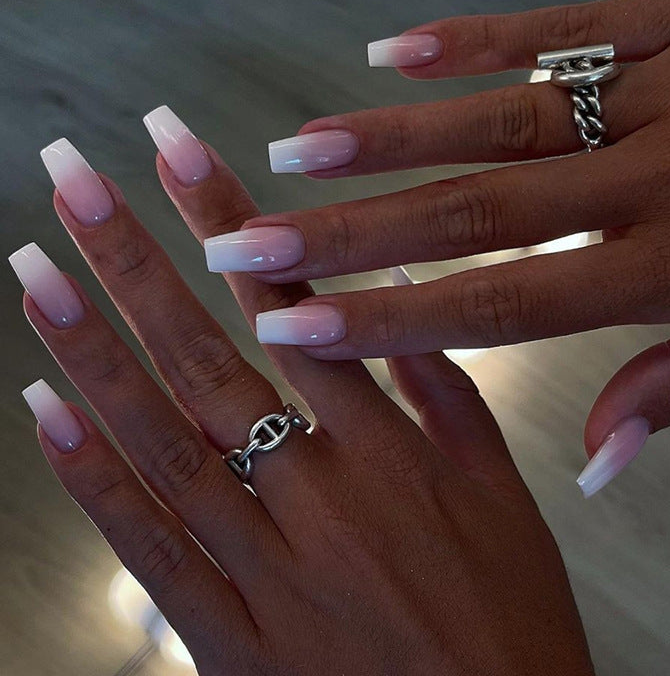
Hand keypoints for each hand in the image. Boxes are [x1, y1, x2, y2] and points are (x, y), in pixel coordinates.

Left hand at [14, 133, 592, 673]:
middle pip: (207, 354)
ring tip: (37, 268)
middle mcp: (319, 493)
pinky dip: (92, 477)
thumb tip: (393, 308)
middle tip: (74, 179)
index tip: (180, 154)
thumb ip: (445, 395)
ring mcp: (264, 564)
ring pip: (160, 438)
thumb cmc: (510, 622)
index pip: (294, 305)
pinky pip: (148, 545)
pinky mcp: (229, 635)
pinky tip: (45, 412)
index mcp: (391, 451)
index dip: (234, 222)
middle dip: (136, 257)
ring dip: (90, 348)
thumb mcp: (503, 495)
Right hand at [208, 0, 669, 486]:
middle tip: (250, 242)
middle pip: (476, 212)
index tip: (299, 328)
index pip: (504, 305)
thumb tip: (596, 465)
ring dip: (390, 137)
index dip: (392, 321)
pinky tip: (390, 53)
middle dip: (350, 234)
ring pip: (503, 115)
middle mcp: (664, 176)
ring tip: (294, 154)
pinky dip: (473, 39)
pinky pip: (564, 24)